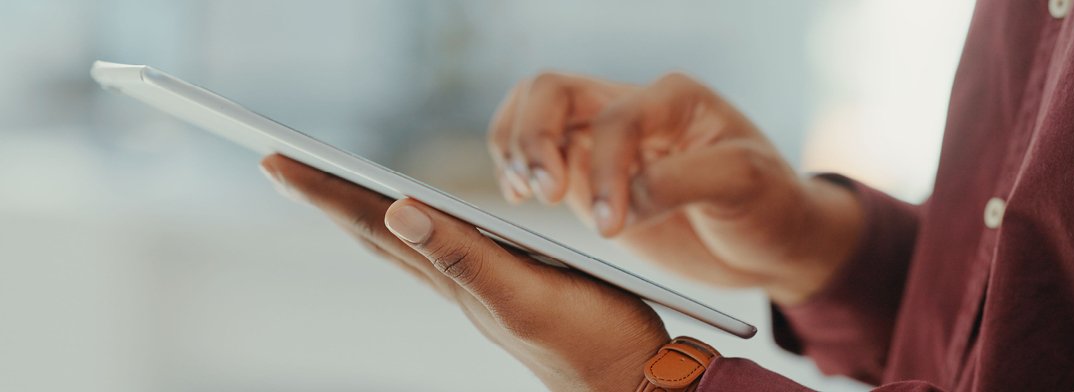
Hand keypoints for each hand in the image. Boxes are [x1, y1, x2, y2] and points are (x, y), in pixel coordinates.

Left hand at [260, 155, 668, 391]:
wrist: (632, 383)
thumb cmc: (593, 341)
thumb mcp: (527, 294)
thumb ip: (466, 256)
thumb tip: (398, 212)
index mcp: (456, 277)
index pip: (375, 226)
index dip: (326, 193)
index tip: (277, 163)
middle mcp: (458, 284)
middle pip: (378, 233)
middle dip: (329, 197)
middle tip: (281, 166)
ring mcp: (480, 290)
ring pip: (406, 244)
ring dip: (363, 212)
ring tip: (331, 189)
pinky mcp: (508, 291)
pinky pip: (442, 253)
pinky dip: (414, 230)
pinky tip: (417, 225)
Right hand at [489, 72, 863, 303]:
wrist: (771, 239)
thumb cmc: (768, 203)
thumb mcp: (745, 184)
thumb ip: (684, 181)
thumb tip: (626, 198)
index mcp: (674, 99)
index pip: (616, 118)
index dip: (607, 169)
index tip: (613, 225)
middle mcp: (632, 107)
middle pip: (553, 91)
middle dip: (534, 139)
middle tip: (543, 194)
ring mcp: (603, 140)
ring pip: (532, 111)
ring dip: (514, 147)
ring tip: (522, 194)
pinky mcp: (587, 175)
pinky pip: (532, 154)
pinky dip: (513, 167)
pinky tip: (519, 197)